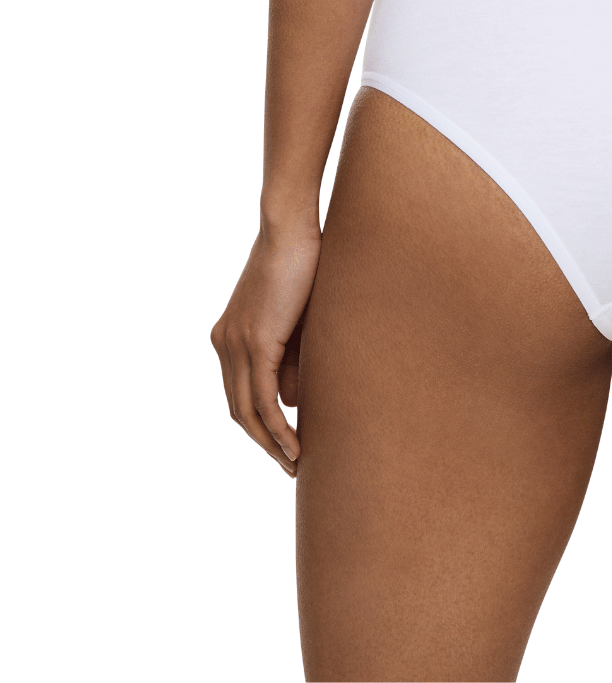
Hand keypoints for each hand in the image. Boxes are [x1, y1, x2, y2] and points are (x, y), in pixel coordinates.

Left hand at [211, 222, 321, 475]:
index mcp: (229, 336)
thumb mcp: (295, 320)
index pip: (239, 394)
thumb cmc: (302, 263)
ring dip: (271, 444)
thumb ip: (289, 359)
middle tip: (290, 467)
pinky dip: (277, 428)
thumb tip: (290, 400)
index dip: (260, 425)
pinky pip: (261, 399)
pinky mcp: (253, 343)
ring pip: (247, 411)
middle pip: (238, 410)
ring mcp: (235, 344)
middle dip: (264, 444)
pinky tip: (295, 445)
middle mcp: (224, 344)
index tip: (283, 447)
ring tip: (295, 465)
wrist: (290, 230)